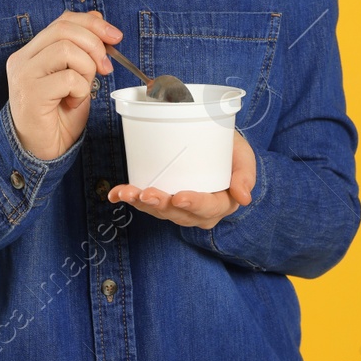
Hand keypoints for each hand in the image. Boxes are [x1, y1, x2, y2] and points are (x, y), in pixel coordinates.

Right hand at [6, 10, 121, 161]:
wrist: (41, 150)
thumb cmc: (57, 116)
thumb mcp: (76, 76)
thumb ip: (82, 49)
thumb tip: (98, 18)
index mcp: (31, 52)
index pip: (62, 21)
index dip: (92, 24)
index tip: (115, 37)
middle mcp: (22, 59)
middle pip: (64, 30)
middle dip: (95, 45)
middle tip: (105, 68)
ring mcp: (24, 75)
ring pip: (66, 50)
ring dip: (86, 70)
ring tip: (82, 90)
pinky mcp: (31, 93)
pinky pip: (68, 78)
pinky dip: (81, 90)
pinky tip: (72, 102)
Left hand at [108, 130, 255, 229]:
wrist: (216, 147)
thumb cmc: (231, 152)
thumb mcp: (243, 157)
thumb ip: (245, 174)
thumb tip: (244, 197)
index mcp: (221, 204)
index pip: (208, 208)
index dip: (194, 204)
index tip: (180, 197)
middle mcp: (198, 212)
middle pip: (178, 213)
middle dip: (160, 205)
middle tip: (146, 193)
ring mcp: (178, 208)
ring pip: (159, 210)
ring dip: (140, 203)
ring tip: (126, 193)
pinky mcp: (163, 199)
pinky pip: (146, 203)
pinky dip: (130, 198)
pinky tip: (115, 194)